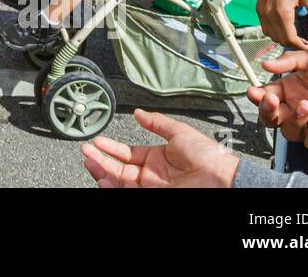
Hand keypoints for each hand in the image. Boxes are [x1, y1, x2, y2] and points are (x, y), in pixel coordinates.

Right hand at [81, 109, 239, 187]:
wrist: (221, 178)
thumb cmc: (208, 156)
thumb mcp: (178, 132)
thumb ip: (156, 122)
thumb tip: (138, 112)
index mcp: (156, 158)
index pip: (126, 154)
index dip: (110, 148)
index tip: (97, 142)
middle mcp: (150, 175)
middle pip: (118, 168)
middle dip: (100, 159)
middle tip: (86, 151)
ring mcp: (150, 187)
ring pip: (118, 181)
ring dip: (102, 171)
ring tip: (89, 161)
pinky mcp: (152, 196)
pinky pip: (127, 192)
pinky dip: (112, 186)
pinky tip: (103, 179)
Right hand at [247, 50, 307, 151]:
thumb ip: (292, 61)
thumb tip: (265, 64)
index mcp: (294, 88)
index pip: (268, 95)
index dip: (258, 96)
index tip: (254, 91)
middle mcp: (300, 107)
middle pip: (272, 118)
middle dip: (266, 111)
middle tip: (272, 101)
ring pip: (289, 132)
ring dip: (293, 121)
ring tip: (307, 106)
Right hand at [256, 0, 307, 48]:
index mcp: (283, 12)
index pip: (291, 39)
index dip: (302, 46)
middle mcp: (270, 14)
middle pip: (281, 40)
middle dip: (294, 43)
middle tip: (306, 41)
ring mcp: (262, 12)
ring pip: (271, 36)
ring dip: (283, 38)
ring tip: (296, 35)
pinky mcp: (259, 9)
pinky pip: (265, 28)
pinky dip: (275, 32)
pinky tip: (284, 27)